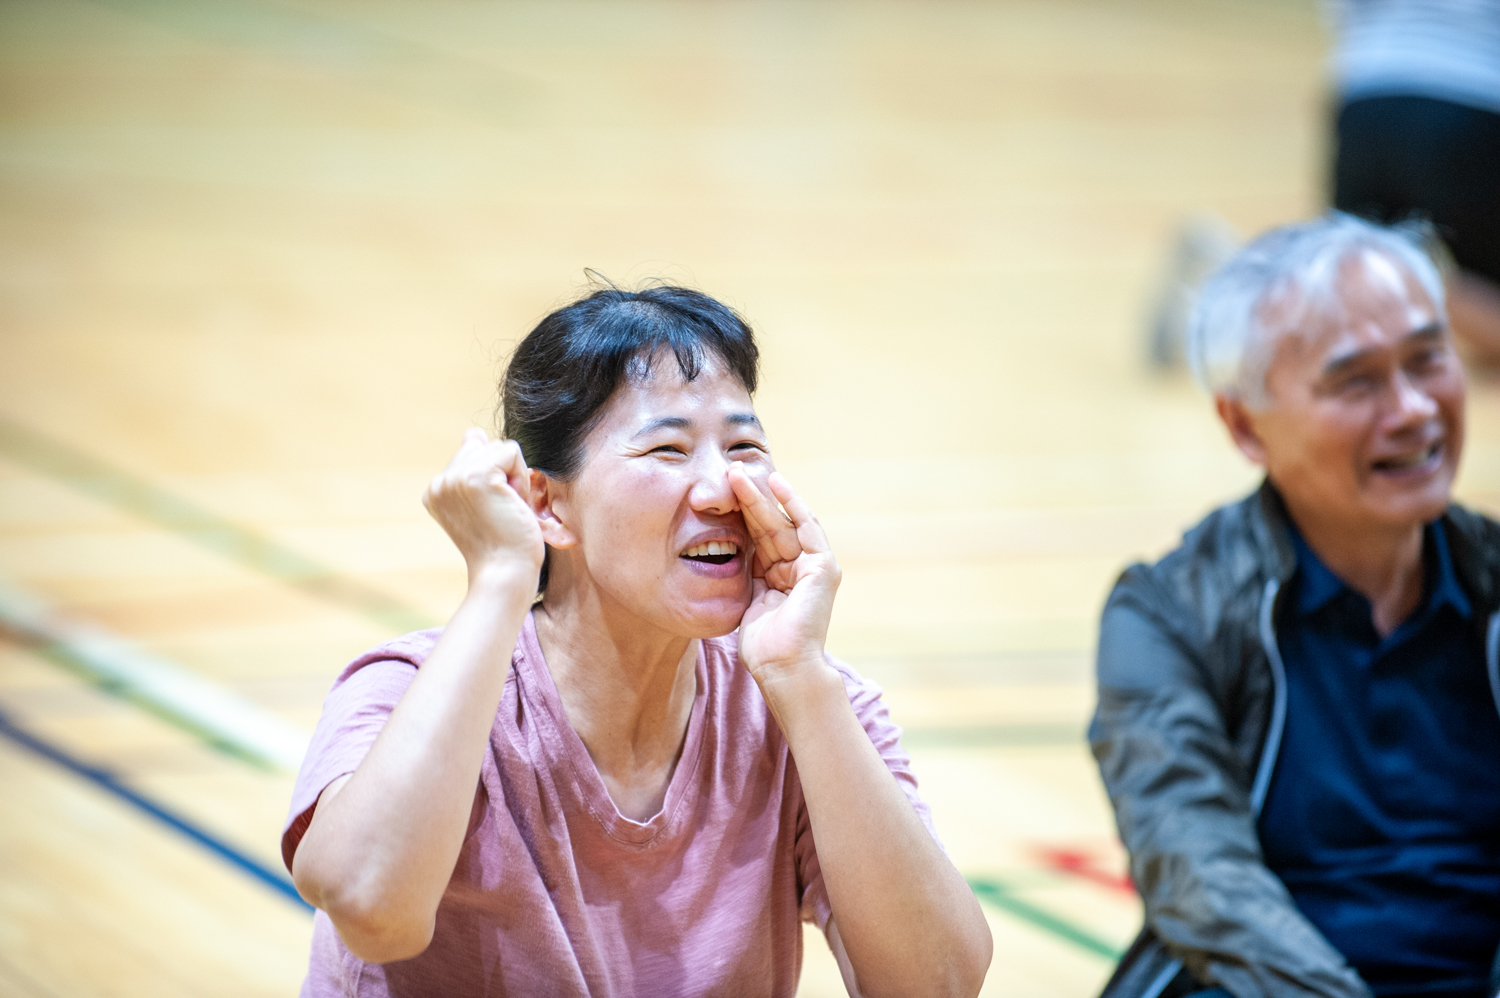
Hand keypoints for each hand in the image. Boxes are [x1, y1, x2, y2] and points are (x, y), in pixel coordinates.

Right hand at [424, 429, 544, 586]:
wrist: (505, 574)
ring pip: (499, 448)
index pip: (472, 454)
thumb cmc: (503, 547)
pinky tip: (513, 505)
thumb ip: (476, 468)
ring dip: (515, 477)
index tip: (493, 512)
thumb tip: (473, 433)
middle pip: (485, 447)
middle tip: (502, 512)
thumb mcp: (486, 504)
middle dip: (504, 475)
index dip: (495, 479)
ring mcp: (454, 478)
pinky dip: (521, 478)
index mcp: (436, 491)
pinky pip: (511, 452)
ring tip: (507, 509)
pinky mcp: (476, 476)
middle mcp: (439, 483)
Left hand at [727, 466, 841, 689]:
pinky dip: (793, 503)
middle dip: (749, 498)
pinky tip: (776, 483)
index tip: (721, 492)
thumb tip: (725, 551)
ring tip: (739, 473)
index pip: (759, 538)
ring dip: (762, 496)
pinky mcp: (823, 567)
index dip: (741, 514)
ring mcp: (813, 566)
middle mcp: (798, 568)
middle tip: (728, 472)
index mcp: (778, 577)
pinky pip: (807, 526)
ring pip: (783, 522)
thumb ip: (746, 575)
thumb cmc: (762, 646)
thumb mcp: (747, 600)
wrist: (783, 668)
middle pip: (770, 525)